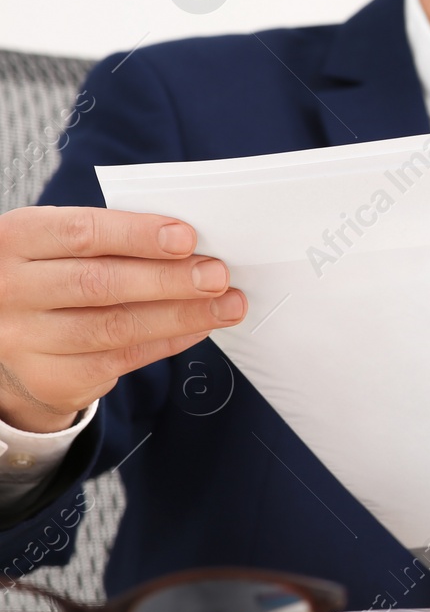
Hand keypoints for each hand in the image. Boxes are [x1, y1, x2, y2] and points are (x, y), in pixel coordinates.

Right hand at [0, 207, 246, 433]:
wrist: (5, 335)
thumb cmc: (50, 275)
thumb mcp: (58, 245)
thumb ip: (111, 239)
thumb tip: (189, 244)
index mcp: (16, 241)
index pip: (80, 233)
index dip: (137, 235)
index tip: (186, 238)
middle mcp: (12, 291)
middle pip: (100, 284)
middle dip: (169, 279)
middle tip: (217, 275)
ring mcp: (26, 339)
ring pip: (116, 327)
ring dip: (181, 315)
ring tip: (226, 305)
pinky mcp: (51, 378)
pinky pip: (122, 359)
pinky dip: (169, 341)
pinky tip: (199, 327)